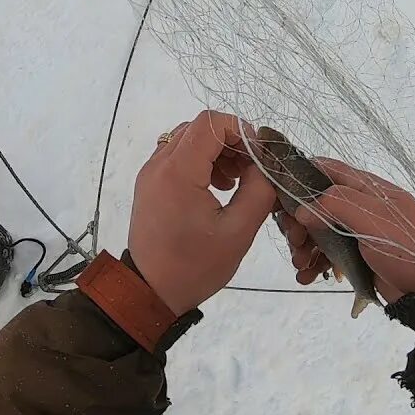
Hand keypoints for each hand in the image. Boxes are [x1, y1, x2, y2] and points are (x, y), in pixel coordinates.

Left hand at [128, 110, 278, 314]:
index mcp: (178, 172)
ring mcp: (150, 173)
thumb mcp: (238, 231)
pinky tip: (216, 187)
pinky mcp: (149, 184)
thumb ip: (258, 190)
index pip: (210, 123)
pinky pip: (177, 156)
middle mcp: (158, 165)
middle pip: (199, 128)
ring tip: (234, 182)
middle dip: (231, 141)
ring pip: (187, 139)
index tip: (258, 156)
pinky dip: (200, 162)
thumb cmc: (194, 266)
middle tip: (250, 170)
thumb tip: (264, 165)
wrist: (150, 292)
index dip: (240, 130)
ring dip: (216, 151)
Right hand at [277, 158, 414, 303]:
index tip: (274, 193)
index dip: (297, 176)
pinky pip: (327, 255)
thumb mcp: (375, 219)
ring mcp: (357, 232)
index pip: (325, 169)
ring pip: (317, 231)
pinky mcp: (357, 257)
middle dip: (296, 221)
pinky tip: (306, 277)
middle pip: (314, 204)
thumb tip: (302, 209)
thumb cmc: (411, 248)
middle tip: (293, 241)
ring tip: (300, 265)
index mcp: (365, 188)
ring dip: (303, 246)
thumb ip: (337, 205)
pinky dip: (313, 264)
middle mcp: (359, 206)